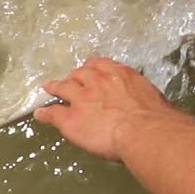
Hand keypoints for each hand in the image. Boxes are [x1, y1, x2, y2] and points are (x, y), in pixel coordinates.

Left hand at [33, 57, 185, 161]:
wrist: (142, 129)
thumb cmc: (154, 116)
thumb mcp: (149, 96)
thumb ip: (138, 95)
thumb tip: (140, 103)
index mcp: (119, 74)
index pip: (99, 64)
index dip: (92, 67)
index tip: (90, 69)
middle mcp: (97, 81)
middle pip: (80, 73)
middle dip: (75, 76)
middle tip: (71, 80)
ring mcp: (81, 99)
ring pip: (63, 88)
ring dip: (56, 87)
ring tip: (49, 87)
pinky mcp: (70, 118)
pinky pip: (52, 113)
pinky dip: (45, 114)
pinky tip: (40, 114)